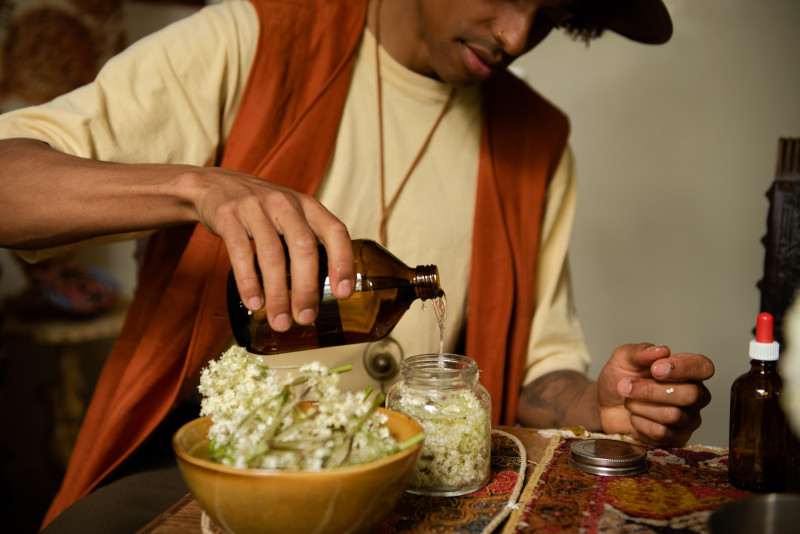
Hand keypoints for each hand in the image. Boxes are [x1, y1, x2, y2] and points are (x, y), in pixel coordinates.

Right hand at [189, 167, 354, 330]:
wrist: (217, 185)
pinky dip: (248, 282)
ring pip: (272, 255)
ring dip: (278, 294)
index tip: (343, 294)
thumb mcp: (293, 216)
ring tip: (280, 322)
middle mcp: (286, 204)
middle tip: (306, 318)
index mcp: (309, 207)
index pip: (335, 231)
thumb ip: (310, 244)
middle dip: (306, 288)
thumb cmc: (265, 211)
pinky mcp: (229, 216)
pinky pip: (240, 253)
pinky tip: (254, 303)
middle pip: (304, 248)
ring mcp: (256, 208)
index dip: (343, 262)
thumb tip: (327, 294)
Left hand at [596, 343, 713, 446]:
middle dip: (652, 390)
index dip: (683, 368)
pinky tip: (634, 416)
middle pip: (690, 395)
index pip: (703, 367)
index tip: (656, 369)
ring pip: (673, 415)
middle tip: (627, 385)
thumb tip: (662, 350)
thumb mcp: (624, 358)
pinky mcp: (675, 438)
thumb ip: (642, 351)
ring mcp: (688, 418)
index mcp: (687, 371)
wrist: (604, 404)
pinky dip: (640, 422)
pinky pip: (661, 432)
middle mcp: (694, 395)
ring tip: (627, 399)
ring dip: (641, 406)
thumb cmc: (620, 378)